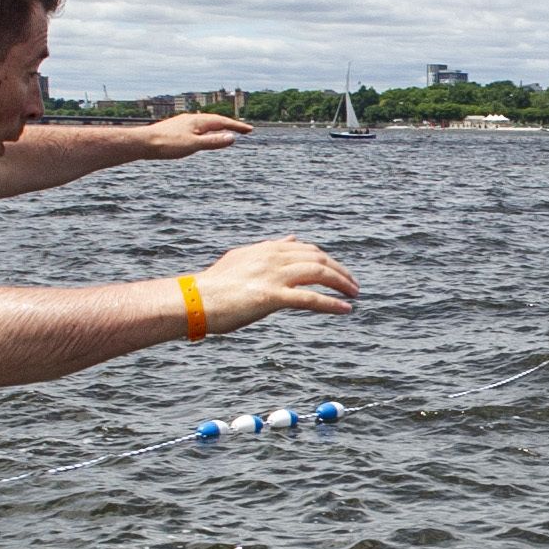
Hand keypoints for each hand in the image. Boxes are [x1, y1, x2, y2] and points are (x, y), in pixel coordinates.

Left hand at [145, 113, 250, 160]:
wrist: (143, 143)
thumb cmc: (167, 145)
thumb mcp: (193, 145)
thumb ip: (213, 142)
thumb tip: (232, 138)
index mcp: (198, 121)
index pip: (222, 122)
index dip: (237, 126)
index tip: (250, 130)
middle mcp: (191, 119)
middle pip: (215, 121)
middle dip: (230, 125)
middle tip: (243, 130)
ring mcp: (183, 123)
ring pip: (205, 123)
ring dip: (218, 127)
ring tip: (225, 131)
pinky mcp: (175, 129)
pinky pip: (197, 127)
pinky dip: (206, 130)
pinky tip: (201, 135)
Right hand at [198, 236, 357, 328]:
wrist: (194, 300)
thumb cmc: (215, 285)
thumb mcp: (243, 258)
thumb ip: (268, 249)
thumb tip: (292, 238)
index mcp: (267, 249)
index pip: (307, 249)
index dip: (327, 260)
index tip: (337, 271)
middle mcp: (273, 258)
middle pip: (318, 259)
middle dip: (340, 271)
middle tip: (353, 285)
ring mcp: (273, 276)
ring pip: (318, 274)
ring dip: (341, 283)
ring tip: (355, 294)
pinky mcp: (271, 297)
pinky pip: (310, 298)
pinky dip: (331, 303)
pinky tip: (345, 309)